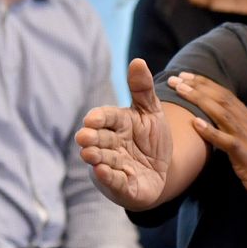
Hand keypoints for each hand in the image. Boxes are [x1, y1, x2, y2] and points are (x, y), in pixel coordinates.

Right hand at [76, 58, 172, 209]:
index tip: (92, 119)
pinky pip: (115, 182)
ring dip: (96, 157)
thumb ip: (142, 89)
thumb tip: (137, 61)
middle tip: (84, 137)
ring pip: (103, 160)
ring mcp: (114, 166)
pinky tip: (101, 171)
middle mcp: (111, 145)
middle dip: (92, 139)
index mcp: (117, 125)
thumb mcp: (151, 112)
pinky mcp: (122, 186)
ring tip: (89, 154)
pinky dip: (108, 177)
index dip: (99, 119)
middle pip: (100, 140)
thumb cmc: (151, 140)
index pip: (106, 118)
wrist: (162, 171)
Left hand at [168, 71, 246, 226]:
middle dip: (198, 86)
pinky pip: (228, 143)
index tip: (187, 77)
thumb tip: (224, 133)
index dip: (206, 85)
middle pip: (222, 99)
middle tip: (176, 76)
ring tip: (180, 90)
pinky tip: (195, 123)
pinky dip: (211, 132)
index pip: (227, 97)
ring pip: (223, 114)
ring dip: (200, 100)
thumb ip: (242, 139)